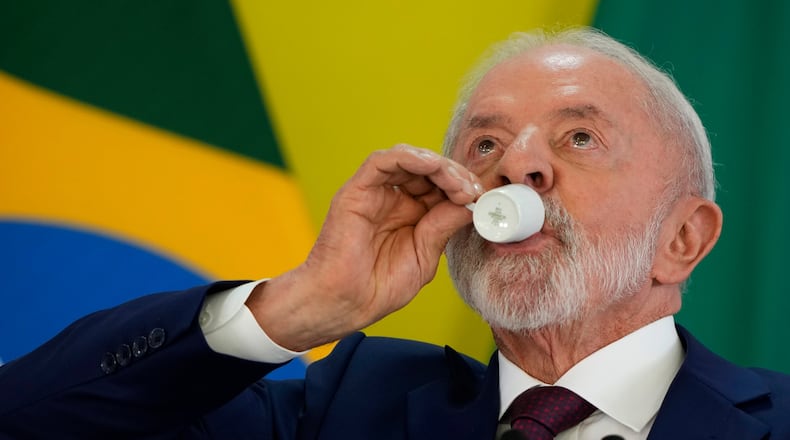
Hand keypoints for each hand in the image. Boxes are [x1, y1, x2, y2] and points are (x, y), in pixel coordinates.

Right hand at [247, 144, 482, 350]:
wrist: (346, 304)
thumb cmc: (379, 287)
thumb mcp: (425, 255)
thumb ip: (444, 226)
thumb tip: (471, 203)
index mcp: (410, 214)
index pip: (440, 186)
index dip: (463, 185)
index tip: (482, 197)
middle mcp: (393, 198)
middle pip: (428, 169)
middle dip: (455, 174)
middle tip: (473, 189)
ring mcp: (374, 193)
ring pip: (408, 159)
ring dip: (438, 165)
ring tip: (457, 182)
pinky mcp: (356, 191)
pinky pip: (381, 161)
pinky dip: (408, 157)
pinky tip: (431, 166)